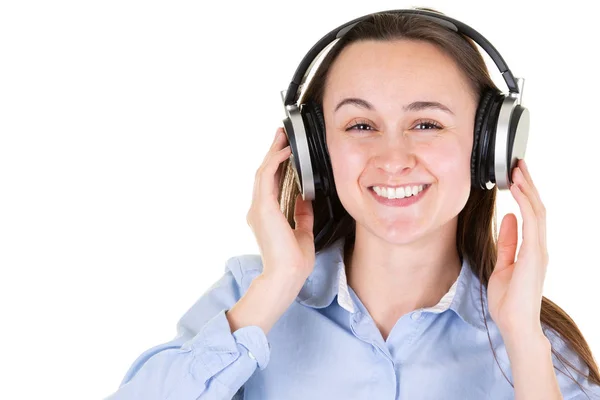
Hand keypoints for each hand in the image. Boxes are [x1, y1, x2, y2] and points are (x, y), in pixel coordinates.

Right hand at [246, 127, 315, 284]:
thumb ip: (302, 214)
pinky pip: (267, 178)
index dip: (276, 166)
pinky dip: (275, 162)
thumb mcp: (303, 231)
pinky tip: (285, 152)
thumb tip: (306, 198)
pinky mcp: (263, 207)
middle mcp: (258, 210)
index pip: (270, 184)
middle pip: (264, 174)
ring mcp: (258, 208)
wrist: (287, 275)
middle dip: (272, 152)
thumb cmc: (293, 261)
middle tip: (281, 136)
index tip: (285, 151)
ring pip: (263, 172)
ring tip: (282, 137)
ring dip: (273, 152)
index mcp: (266, 216)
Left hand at [487, 159, 547, 339]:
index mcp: (531, 248)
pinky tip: (516, 189)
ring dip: (527, 189)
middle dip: (528, 184)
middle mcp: (538, 246)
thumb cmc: (509, 299)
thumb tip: (509, 218)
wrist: (514, 323)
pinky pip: (531, 223)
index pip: (531, 214)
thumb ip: (507, 242)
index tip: (515, 176)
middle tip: (518, 163)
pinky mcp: (534, 255)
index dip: (524, 193)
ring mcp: (538, 250)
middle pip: (536, 208)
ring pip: (537, 211)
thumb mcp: (503, 264)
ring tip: (517, 170)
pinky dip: (524, 204)